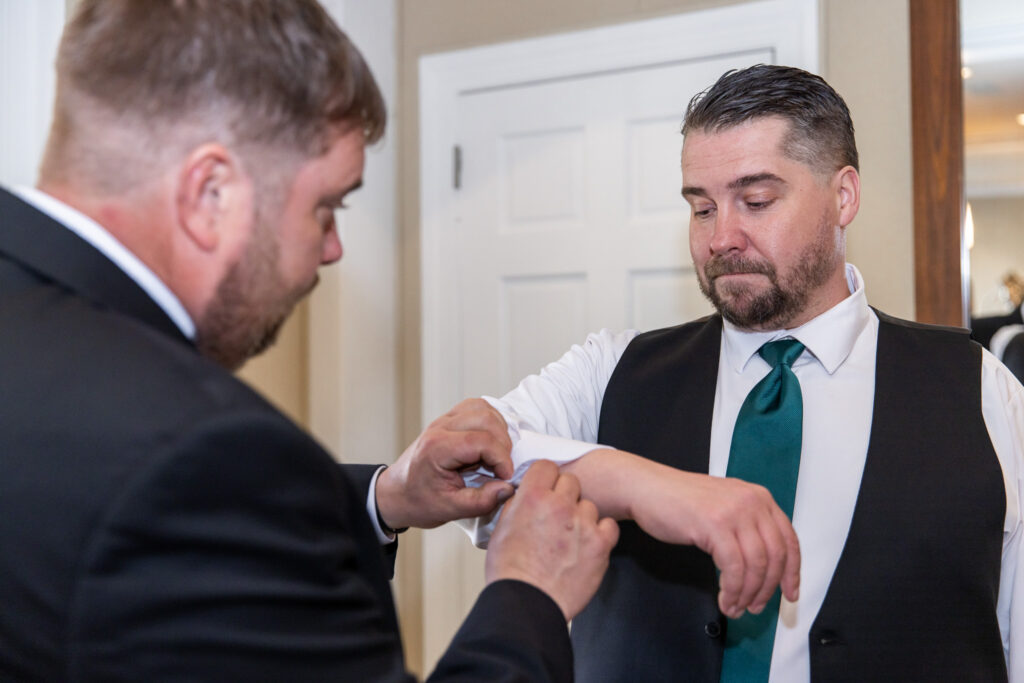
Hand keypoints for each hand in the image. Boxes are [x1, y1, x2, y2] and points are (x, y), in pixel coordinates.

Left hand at [376, 399, 515, 528]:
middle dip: (503, 445)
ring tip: (496, 456)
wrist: (395, 494)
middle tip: (501, 469)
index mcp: (437, 448)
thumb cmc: (418, 501)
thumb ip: (481, 501)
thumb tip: (508, 487)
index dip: (502, 459)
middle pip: (486, 419)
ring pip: (483, 408)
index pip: (482, 441)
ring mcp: (444, 420)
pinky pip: (476, 408)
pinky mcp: (449, 419)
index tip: (506, 478)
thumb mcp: (450, 510)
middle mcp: (440, 427)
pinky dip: (490, 422)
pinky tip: (489, 443)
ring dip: (498, 431)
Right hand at [485, 460, 618, 620]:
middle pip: (572, 482)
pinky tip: (587, 545)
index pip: (547, 466)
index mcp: (533, 497)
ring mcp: (583, 524)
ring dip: (582, 517)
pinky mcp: (600, 544)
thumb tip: (524, 496)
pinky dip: (600, 533)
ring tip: (569, 538)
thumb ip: (517, 506)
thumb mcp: (501, 529)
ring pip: (589, 506)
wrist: (528, 602)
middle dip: (565, 495)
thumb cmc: (511, 572)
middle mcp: (560, 505)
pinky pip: (608, 526)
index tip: (547, 486)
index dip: (546, 477)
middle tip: (558, 515)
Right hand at [564, 450, 799, 619]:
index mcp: (758, 497)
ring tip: (735, 607)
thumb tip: (766, 569)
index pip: (789, 540)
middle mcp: (752, 501)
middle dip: (767, 589)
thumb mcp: (724, 508)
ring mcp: (734, 511)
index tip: (790, 594)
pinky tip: (725, 599)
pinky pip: (733, 568)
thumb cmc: (679, 502)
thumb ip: (746, 528)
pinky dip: (732, 590)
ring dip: (747, 594)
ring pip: (756, 565)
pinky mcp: (714, 524)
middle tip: (755, 607)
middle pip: (776, 556)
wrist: (646, 488)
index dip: (793, 572)